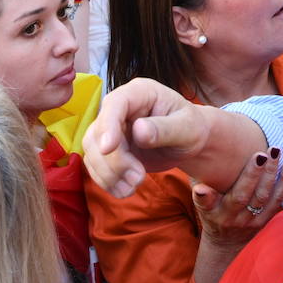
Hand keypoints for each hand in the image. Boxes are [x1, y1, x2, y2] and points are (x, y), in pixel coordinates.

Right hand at [84, 78, 211, 197]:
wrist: (187, 142)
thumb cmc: (190, 128)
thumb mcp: (187, 127)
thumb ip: (165, 128)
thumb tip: (139, 131)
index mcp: (140, 92)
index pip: (115, 104)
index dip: (108, 126)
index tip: (108, 149)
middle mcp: (120, 107)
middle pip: (98, 132)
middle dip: (114, 161)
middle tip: (138, 179)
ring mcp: (111, 128)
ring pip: (92, 151)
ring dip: (109, 174)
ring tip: (133, 187)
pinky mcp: (108, 148)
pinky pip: (95, 165)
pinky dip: (107, 181)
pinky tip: (125, 190)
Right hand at [193, 149, 282, 249]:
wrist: (226, 242)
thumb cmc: (212, 213)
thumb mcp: (201, 205)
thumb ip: (200, 189)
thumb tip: (195, 165)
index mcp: (214, 212)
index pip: (212, 201)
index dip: (210, 193)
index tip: (214, 176)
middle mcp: (233, 218)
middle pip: (245, 195)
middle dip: (254, 172)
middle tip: (262, 151)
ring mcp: (251, 221)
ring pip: (264, 197)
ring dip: (272, 173)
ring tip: (276, 151)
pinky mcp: (266, 220)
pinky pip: (278, 201)